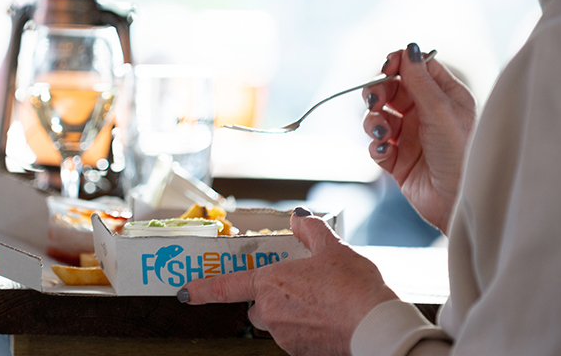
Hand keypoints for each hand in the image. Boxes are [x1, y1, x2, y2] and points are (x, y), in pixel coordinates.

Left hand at [179, 208, 397, 355]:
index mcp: (270, 284)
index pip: (225, 287)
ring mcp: (284, 336)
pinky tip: (328, 316)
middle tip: (300, 286)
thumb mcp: (332, 248)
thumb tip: (299, 218)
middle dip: (270, 296)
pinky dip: (305, 326)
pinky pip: (294, 335)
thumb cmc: (354, 288)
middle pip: (257, 305)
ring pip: (276, 321)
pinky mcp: (300, 352)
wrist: (376, 327)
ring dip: (290, 312)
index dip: (201, 289)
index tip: (184, 292)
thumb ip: (311, 230)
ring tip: (322, 300)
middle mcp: (270, 313)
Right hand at [362, 43, 475, 232]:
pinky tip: (386, 152)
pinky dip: (375, 146)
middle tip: (375, 102)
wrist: (457, 203)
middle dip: (378, 94)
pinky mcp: (397, 160)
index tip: (386, 68)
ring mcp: (410, 137)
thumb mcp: (441, 112)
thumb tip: (409, 48)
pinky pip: (375, 145)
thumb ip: (421, 80)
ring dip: (373, 122)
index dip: (398, 64)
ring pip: (378, 117)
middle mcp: (426, 114)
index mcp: (445, 97)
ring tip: (383, 135)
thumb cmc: (461, 156)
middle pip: (391, 90)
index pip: (417, 68)